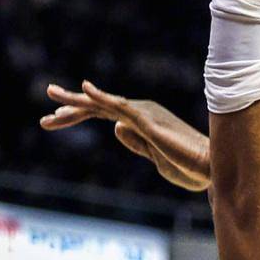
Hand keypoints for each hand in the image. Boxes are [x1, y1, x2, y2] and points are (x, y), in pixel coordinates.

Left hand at [41, 81, 210, 191]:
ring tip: (52, 94)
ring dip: (77, 101)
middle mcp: (141, 112)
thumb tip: (115, 128)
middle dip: (72, 106)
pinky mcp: (148, 121)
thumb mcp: (155, 157)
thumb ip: (136, 143)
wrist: (211, 170)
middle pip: (99, 106)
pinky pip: (121, 106)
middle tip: (48, 103)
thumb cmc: (189, 167)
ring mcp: (144, 114)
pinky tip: (85, 89)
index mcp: (142, 122)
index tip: (55, 119)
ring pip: (104, 104)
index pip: (104, 114)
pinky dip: (103, 96)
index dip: (79, 114)